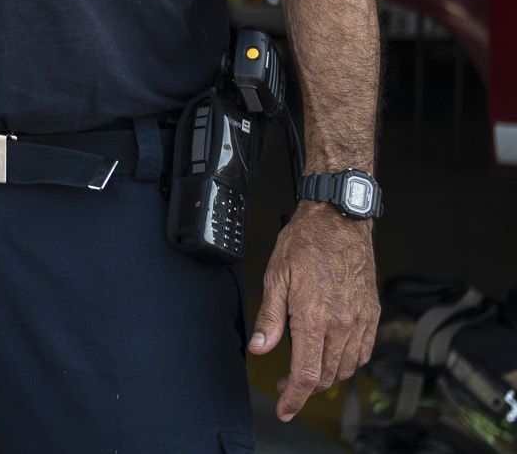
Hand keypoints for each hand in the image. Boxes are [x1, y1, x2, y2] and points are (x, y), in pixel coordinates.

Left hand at [248, 201, 378, 421]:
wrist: (339, 222)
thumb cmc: (304, 245)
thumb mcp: (275, 278)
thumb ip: (270, 319)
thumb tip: (260, 350)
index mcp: (315, 318)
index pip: (306, 374)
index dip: (294, 397)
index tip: (284, 410)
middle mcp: (342, 325)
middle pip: (326, 375)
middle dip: (304, 388)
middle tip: (285, 385)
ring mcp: (361, 321)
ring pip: (346, 368)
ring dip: (325, 376)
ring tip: (305, 368)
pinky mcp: (372, 314)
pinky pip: (362, 352)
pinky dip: (346, 362)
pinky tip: (331, 355)